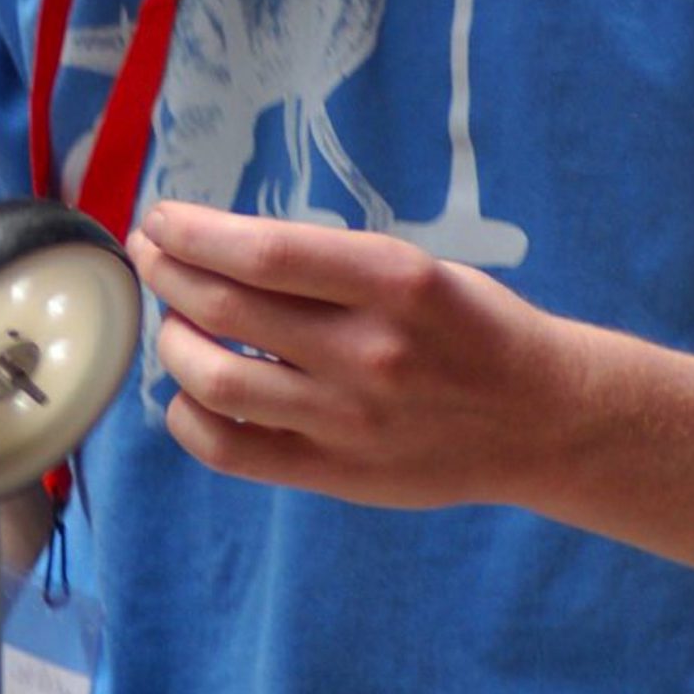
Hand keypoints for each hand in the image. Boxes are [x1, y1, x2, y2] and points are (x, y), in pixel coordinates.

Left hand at [128, 201, 580, 511]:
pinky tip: (189, 393)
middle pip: (225, 308)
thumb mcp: (415, 268)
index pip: (263, 251)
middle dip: (167, 272)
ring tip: (171, 321)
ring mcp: (348, 419)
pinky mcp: (338, 473)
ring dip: (172, 341)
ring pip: (215, 380)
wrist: (544, 419)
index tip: (162, 219)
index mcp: (393, 281)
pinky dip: (189, 418)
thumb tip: (222, 250)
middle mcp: (367, 350)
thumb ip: (328, 266)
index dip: (194, 233)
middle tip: (148, 254)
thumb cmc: (473, 328)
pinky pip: (232, 451)